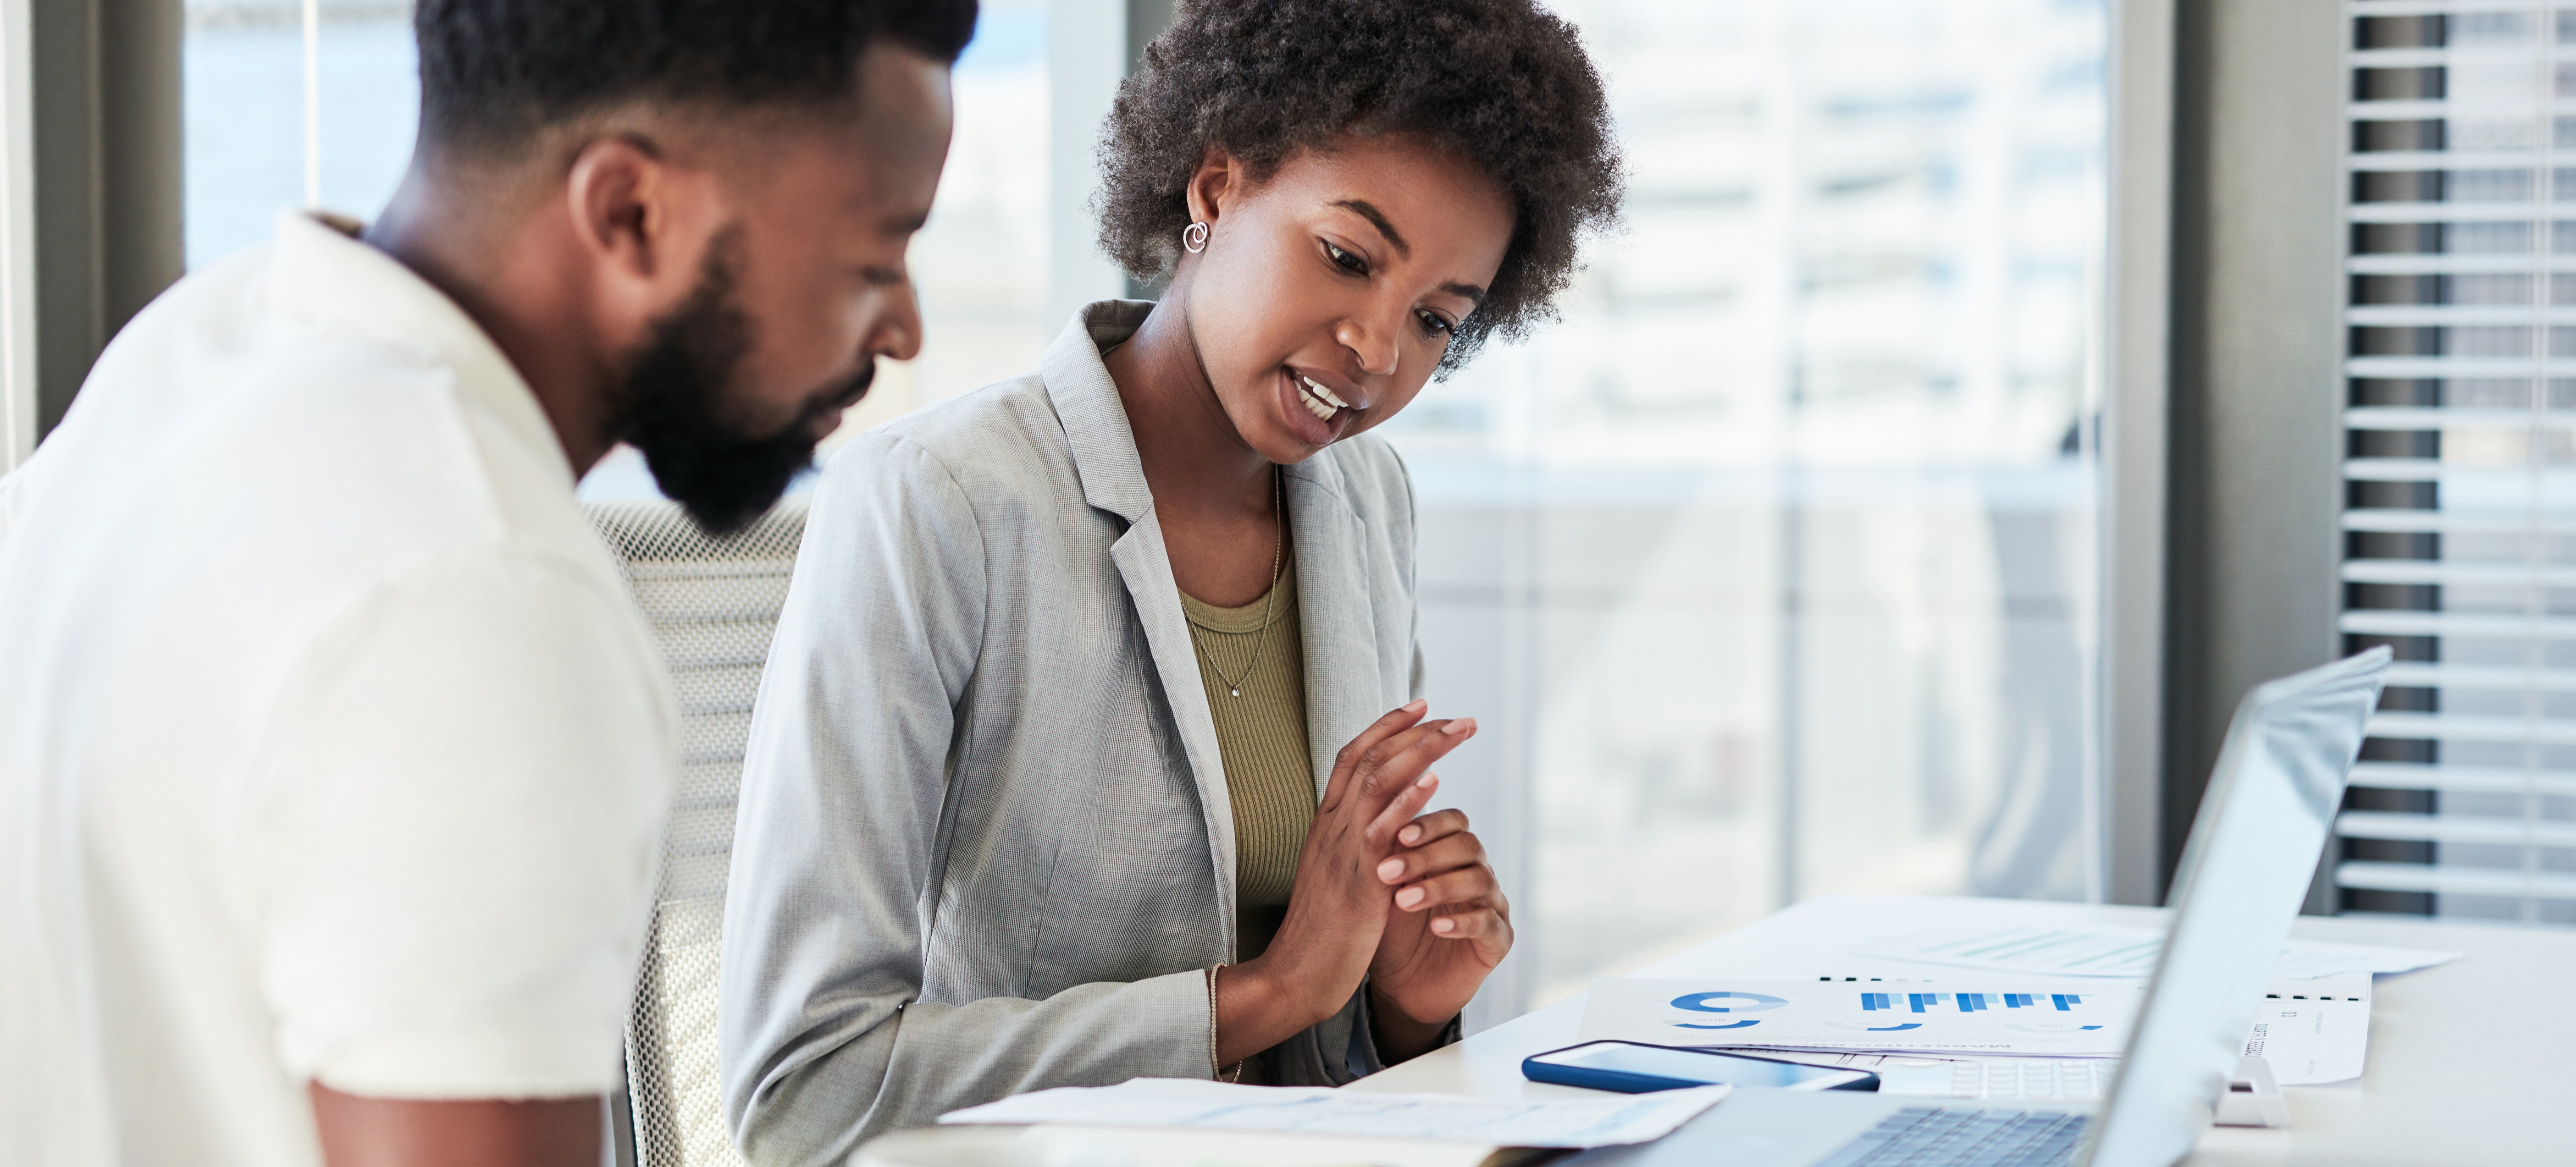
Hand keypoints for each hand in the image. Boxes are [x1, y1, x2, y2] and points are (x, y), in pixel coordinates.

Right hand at [1213, 701, 1475, 1065]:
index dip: (1386, 728)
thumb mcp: (1339, 873)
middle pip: (1370, 758)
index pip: (1353, 757)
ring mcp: (1342, 849)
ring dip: (1421, 750)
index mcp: (1327, 823)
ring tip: (1456, 730)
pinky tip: (1434, 782)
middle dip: (1415, 730)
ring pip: (1377, 781)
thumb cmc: (1322, 930)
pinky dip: (1406, 800)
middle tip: (1455, 714)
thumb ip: (1358, 841)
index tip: (1420, 707)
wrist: (1296, 974)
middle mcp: (1332, 826)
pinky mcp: (1357, 879)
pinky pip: (1381, 829)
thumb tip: (1390, 816)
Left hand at [1367, 806, 1510, 1058]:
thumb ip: (1386, 852)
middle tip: (1388, 872)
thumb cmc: (1391, 929)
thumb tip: (1372, 807)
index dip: (1429, 824)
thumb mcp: (1383, 889)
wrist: (1400, 986)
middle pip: (1469, 846)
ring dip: (1439, 887)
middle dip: (1427, 856)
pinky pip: (1490, 924)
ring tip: (1403, 901)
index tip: (1397, 833)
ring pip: (1480, 881)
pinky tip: (1438, 926)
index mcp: (1452, 853)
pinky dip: (1463, 922)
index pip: (1454, 821)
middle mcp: (1478, 873)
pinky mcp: (1498, 940)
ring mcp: (1492, 906)